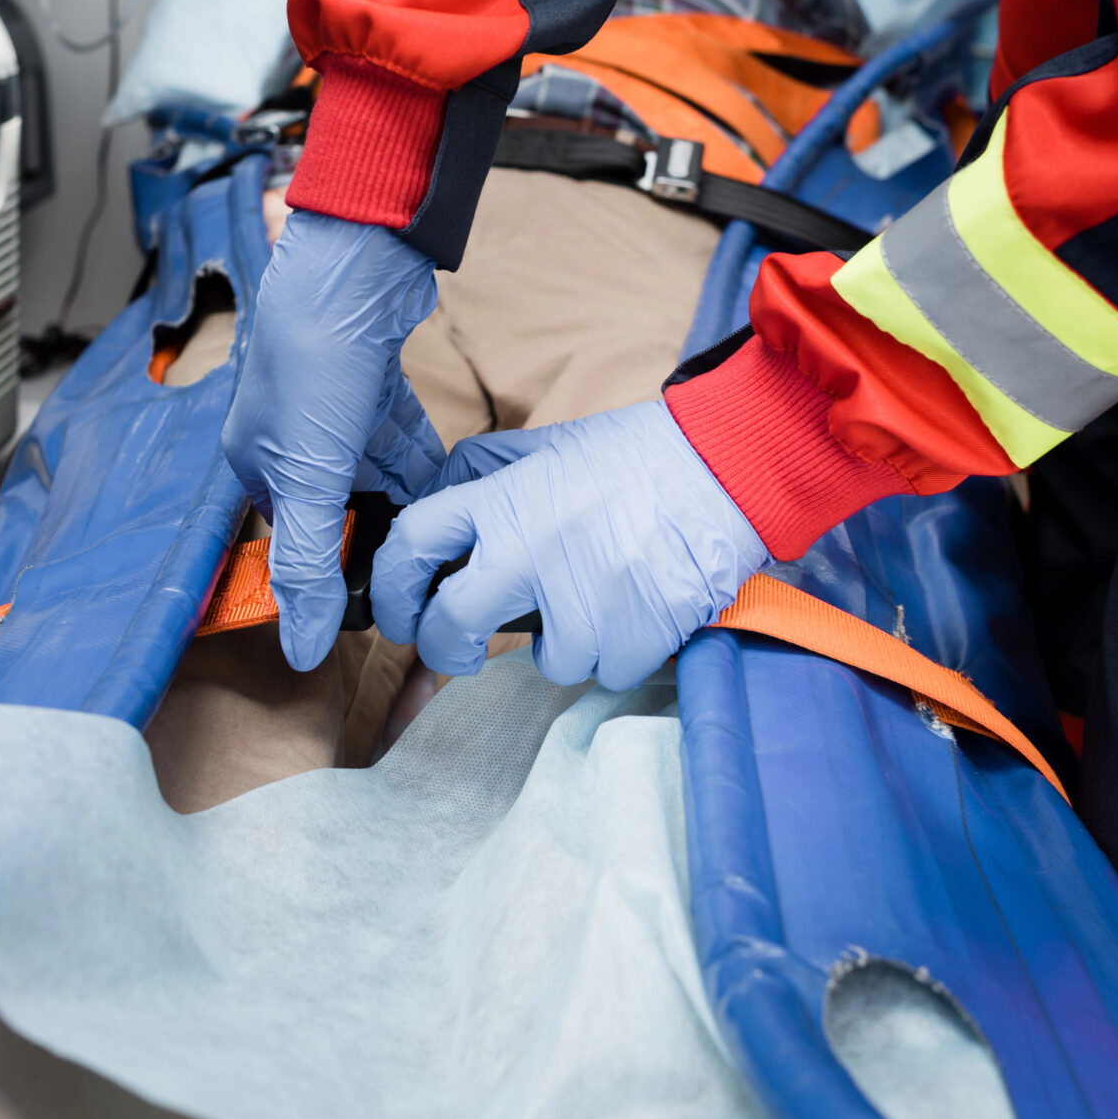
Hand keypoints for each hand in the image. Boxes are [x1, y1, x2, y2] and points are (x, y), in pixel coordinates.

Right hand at [224, 212, 446, 670]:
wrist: (354, 264)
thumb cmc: (313, 361)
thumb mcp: (307, 477)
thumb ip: (307, 564)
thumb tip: (303, 650)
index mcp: (256, 457)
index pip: (292, 534)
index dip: (332, 566)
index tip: (380, 595)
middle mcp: (288, 430)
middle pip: (338, 503)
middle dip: (378, 529)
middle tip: (424, 564)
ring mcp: (331, 400)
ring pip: (374, 468)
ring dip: (406, 494)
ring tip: (444, 530)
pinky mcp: (373, 373)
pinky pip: (398, 430)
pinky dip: (419, 453)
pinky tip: (445, 479)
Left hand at [369, 402, 769, 690]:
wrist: (729, 465)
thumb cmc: (641, 456)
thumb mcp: (550, 447)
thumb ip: (489, 474)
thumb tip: (436, 501)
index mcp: (506, 500)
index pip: (412, 544)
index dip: (389, 586)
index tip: (395, 609)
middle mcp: (533, 551)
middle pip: (451, 626)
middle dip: (444, 647)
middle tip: (459, 646)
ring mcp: (584, 597)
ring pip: (543, 660)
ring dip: (564, 641)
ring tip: (595, 599)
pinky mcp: (633, 632)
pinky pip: (604, 671)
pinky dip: (618, 652)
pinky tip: (635, 611)